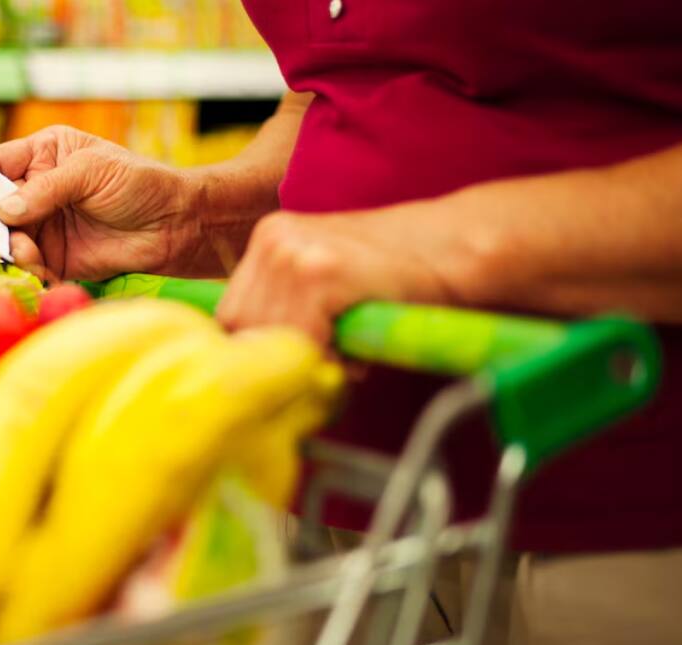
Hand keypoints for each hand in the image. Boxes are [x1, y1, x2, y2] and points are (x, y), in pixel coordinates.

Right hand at [0, 126, 195, 281]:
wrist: (177, 225)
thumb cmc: (139, 183)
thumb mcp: (91, 172)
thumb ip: (46, 189)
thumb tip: (4, 209)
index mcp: (42, 154)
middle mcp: (37, 190)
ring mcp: (44, 226)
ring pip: (7, 240)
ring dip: (13, 249)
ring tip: (30, 253)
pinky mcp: (55, 259)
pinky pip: (29, 268)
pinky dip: (30, 272)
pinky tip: (42, 271)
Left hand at [216, 208, 457, 343]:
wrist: (451, 249)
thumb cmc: (392, 277)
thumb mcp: (325, 281)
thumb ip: (287, 311)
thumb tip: (252, 368)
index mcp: (268, 238)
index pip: (230, 314)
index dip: (257, 347)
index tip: (289, 362)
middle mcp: (272, 239)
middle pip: (241, 327)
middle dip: (278, 354)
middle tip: (324, 359)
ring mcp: (293, 252)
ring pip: (271, 335)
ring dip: (306, 355)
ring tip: (343, 351)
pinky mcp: (320, 271)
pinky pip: (302, 337)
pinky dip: (327, 354)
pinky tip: (354, 346)